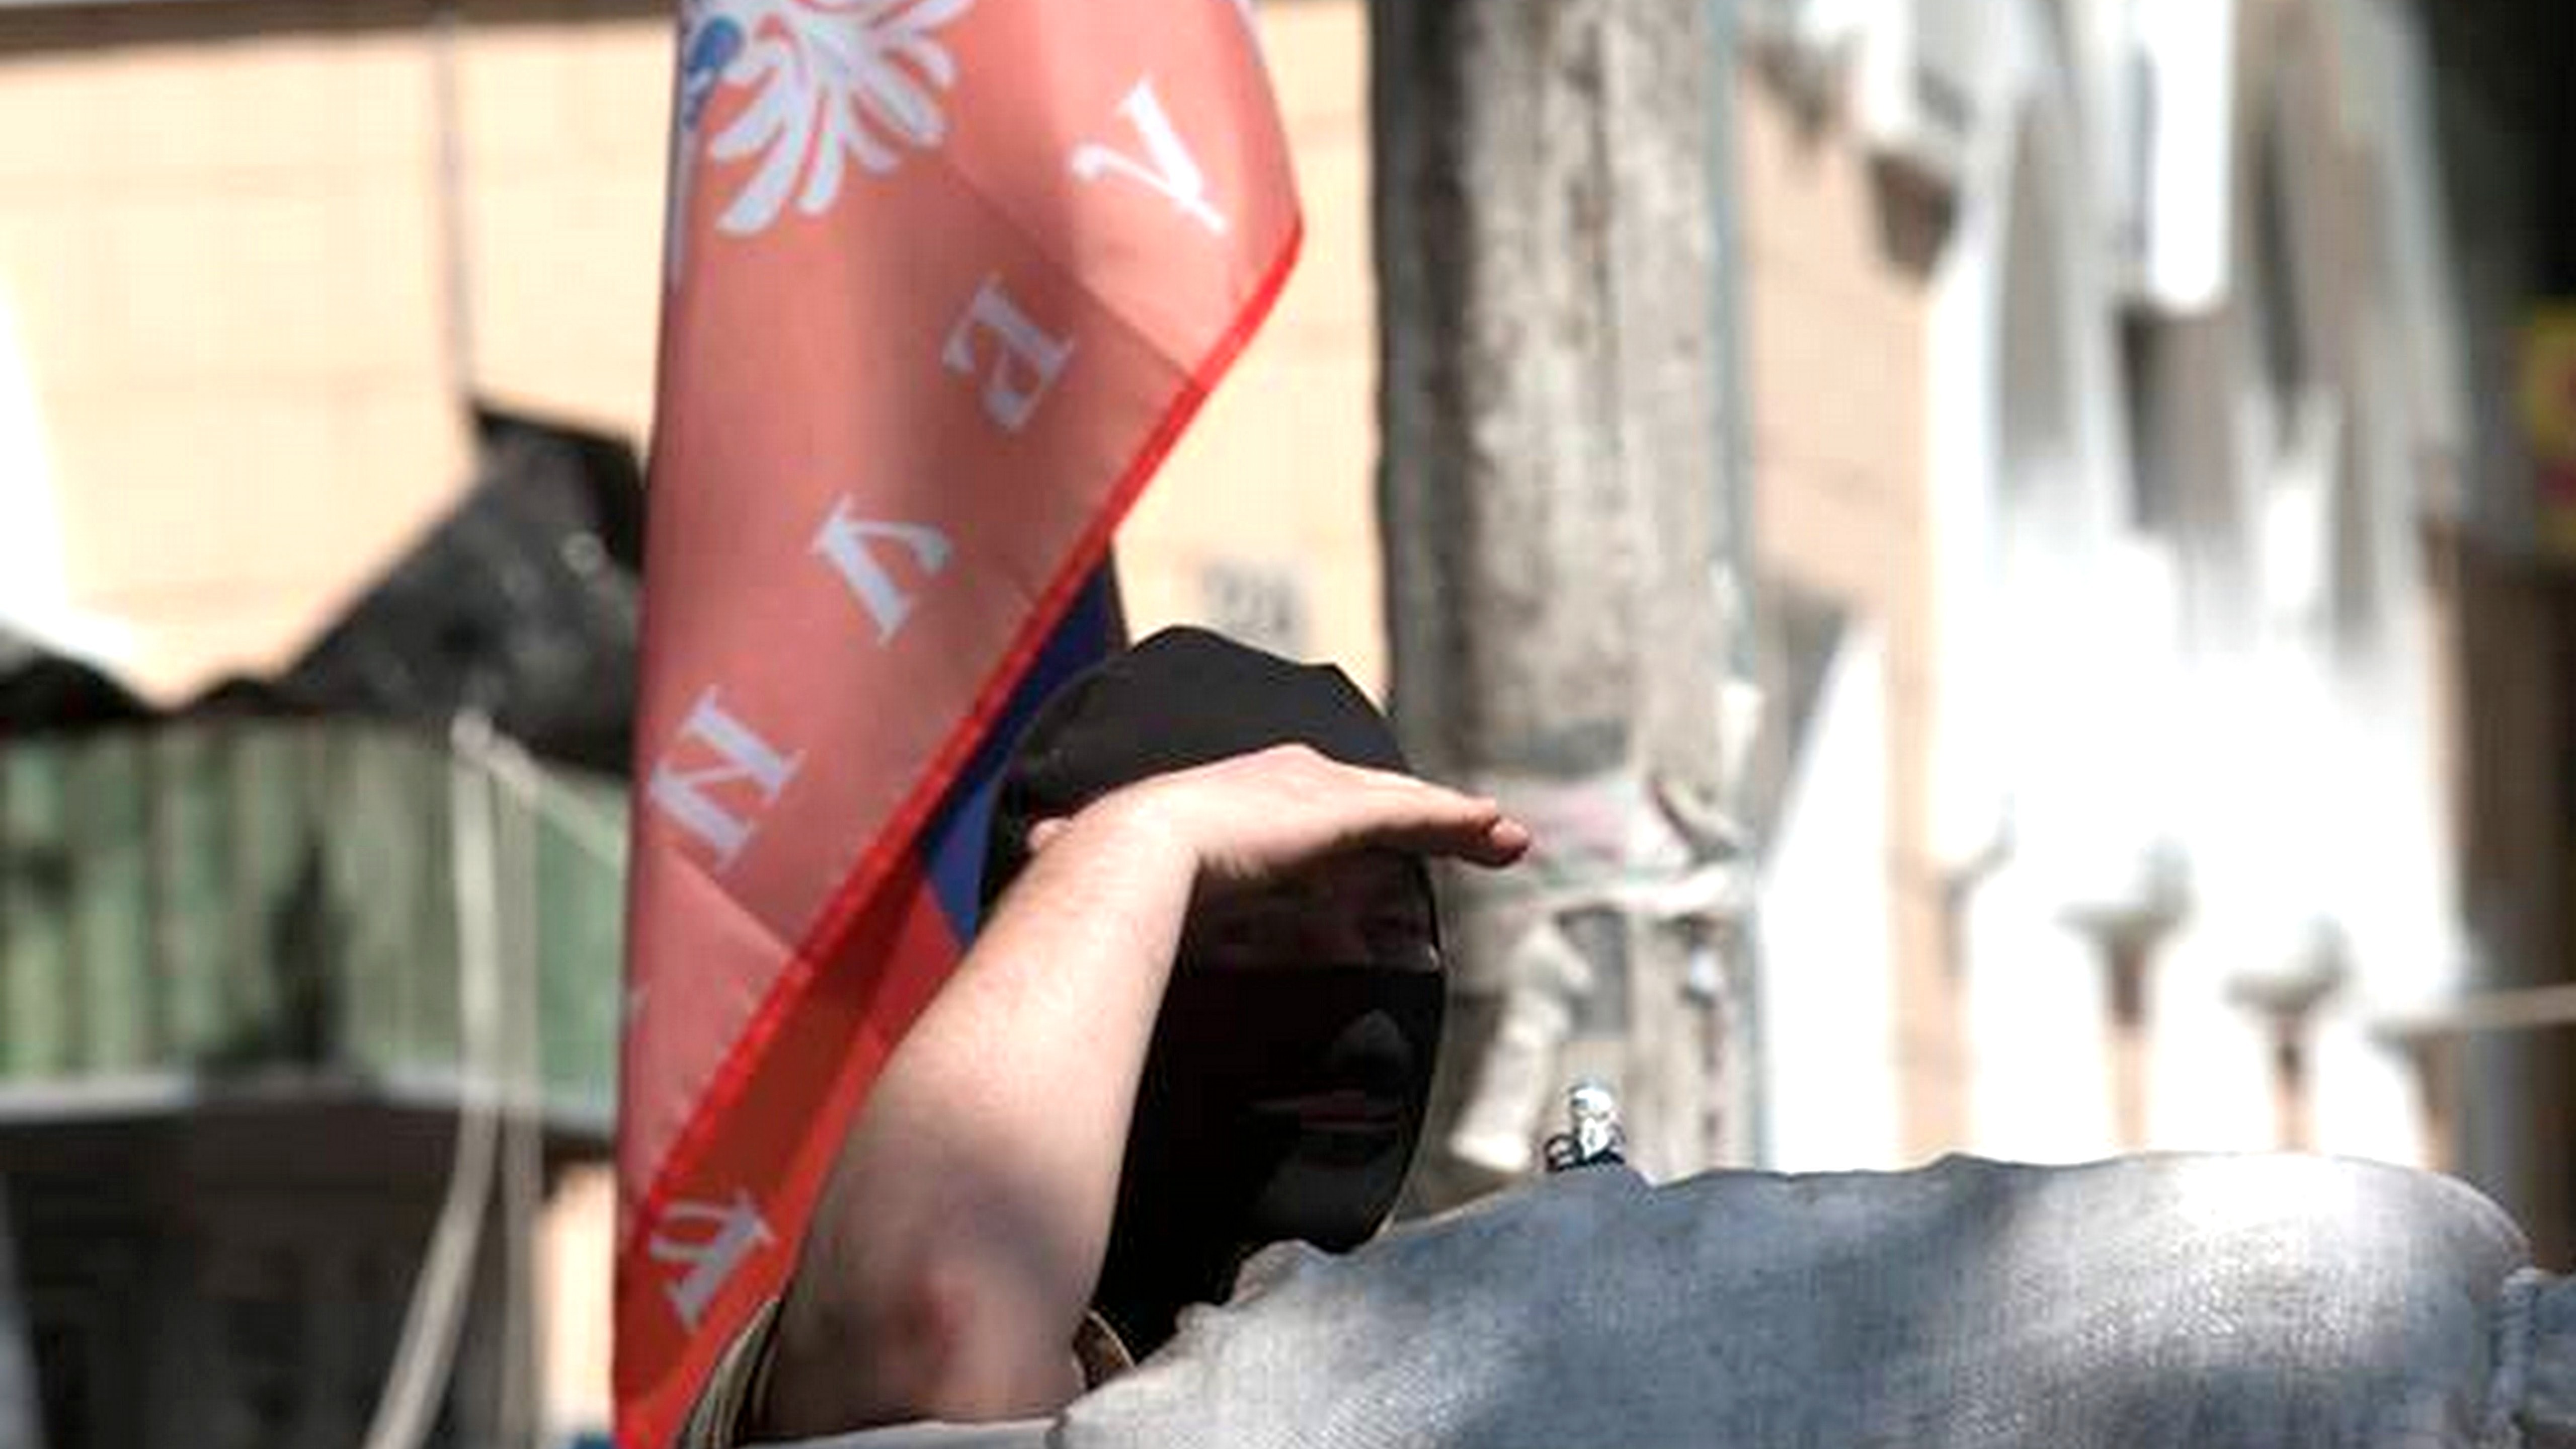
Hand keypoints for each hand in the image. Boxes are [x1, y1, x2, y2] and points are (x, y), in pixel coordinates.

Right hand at [1029, 744, 1528, 894]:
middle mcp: (1286, 776)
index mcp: (1239, 790)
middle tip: (1465, 831)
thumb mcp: (1111, 860)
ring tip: (1507, 839)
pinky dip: (1464, 826)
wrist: (1127, 858)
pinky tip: (1503, 837)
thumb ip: (1091, 858)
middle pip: (1370, 795)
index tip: (1371, 835)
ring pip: (1407, 807)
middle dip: (1417, 813)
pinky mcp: (1345, 813)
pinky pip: (1421, 819)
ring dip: (1459, 822)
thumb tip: (1037, 849)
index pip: (1310, 800)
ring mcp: (1318, 792)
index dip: (1344, 815)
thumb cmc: (1110, 871)